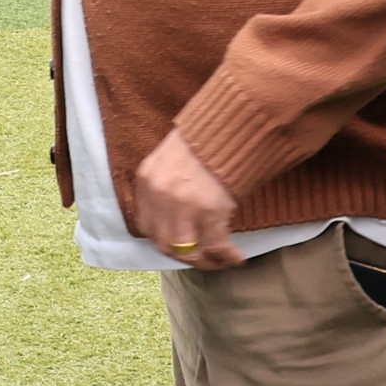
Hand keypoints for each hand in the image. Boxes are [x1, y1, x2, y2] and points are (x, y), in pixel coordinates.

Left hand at [129, 131, 240, 269]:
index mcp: (147, 180)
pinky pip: (215, 244)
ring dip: (205, 262)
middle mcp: (160, 195)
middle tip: (203, 259)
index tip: (180, 246)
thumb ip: (164, 186)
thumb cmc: (205, 140)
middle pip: (165, 243)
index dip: (164, 241)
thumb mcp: (170, 159)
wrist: (230, 123)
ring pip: (187, 251)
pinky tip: (238, 257)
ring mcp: (183, 204)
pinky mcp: (209, 210)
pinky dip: (227, 256)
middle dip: (185, 257)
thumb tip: (171, 217)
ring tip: (220, 261)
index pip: (146, 227)